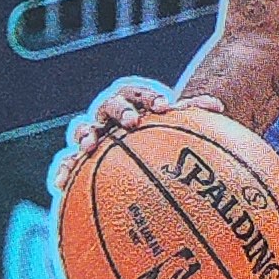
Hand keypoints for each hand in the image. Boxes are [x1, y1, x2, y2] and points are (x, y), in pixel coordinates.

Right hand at [48, 77, 186, 197]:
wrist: (129, 139)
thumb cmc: (156, 130)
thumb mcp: (173, 121)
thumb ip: (192, 111)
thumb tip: (217, 107)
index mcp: (131, 102)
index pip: (137, 93)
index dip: (148, 97)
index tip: (163, 106)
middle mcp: (109, 114)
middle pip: (111, 106)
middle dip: (121, 111)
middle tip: (132, 121)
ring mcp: (93, 132)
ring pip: (84, 128)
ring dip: (86, 134)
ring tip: (89, 146)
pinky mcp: (80, 155)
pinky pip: (69, 161)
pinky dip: (65, 170)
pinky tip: (61, 185)